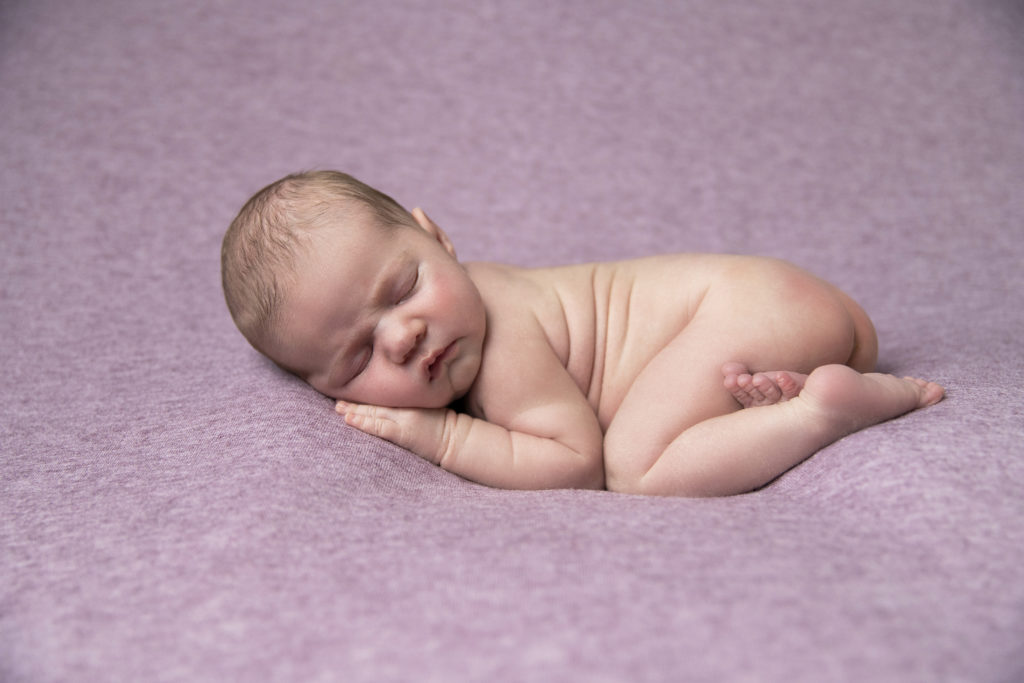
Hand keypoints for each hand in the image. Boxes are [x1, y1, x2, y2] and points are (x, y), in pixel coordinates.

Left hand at [336, 401, 452, 464]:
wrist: (457, 440)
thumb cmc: (447, 425)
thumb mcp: (431, 406)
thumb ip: (415, 402)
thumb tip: (398, 402)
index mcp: (411, 399)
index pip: (384, 394)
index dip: (368, 394)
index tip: (352, 391)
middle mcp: (405, 407)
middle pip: (375, 403)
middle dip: (355, 401)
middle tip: (337, 400)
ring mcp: (402, 419)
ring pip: (372, 413)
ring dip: (353, 411)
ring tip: (338, 409)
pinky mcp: (402, 433)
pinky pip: (378, 427)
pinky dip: (362, 422)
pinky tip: (349, 419)